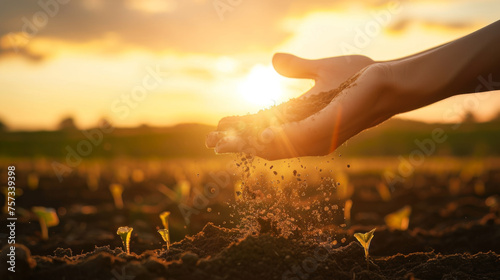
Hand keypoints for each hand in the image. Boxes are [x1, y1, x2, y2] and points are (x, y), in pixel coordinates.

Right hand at [206, 53, 389, 159]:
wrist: (387, 80)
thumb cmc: (359, 77)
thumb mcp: (319, 71)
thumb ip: (297, 69)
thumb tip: (273, 61)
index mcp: (301, 121)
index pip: (265, 129)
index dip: (242, 130)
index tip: (219, 128)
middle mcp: (306, 135)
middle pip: (264, 144)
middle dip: (238, 144)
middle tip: (212, 141)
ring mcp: (317, 136)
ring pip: (274, 146)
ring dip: (248, 145)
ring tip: (224, 141)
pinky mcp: (328, 131)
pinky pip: (296, 139)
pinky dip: (275, 140)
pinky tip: (257, 136)